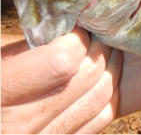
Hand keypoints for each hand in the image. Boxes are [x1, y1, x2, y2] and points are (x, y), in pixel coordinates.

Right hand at [1, 28, 120, 132]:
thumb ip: (20, 53)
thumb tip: (64, 29)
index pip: (60, 63)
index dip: (75, 40)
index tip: (74, 29)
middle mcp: (17, 127)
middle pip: (85, 79)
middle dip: (98, 50)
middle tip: (98, 35)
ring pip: (98, 100)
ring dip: (110, 70)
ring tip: (106, 52)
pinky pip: (97, 121)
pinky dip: (106, 96)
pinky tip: (102, 79)